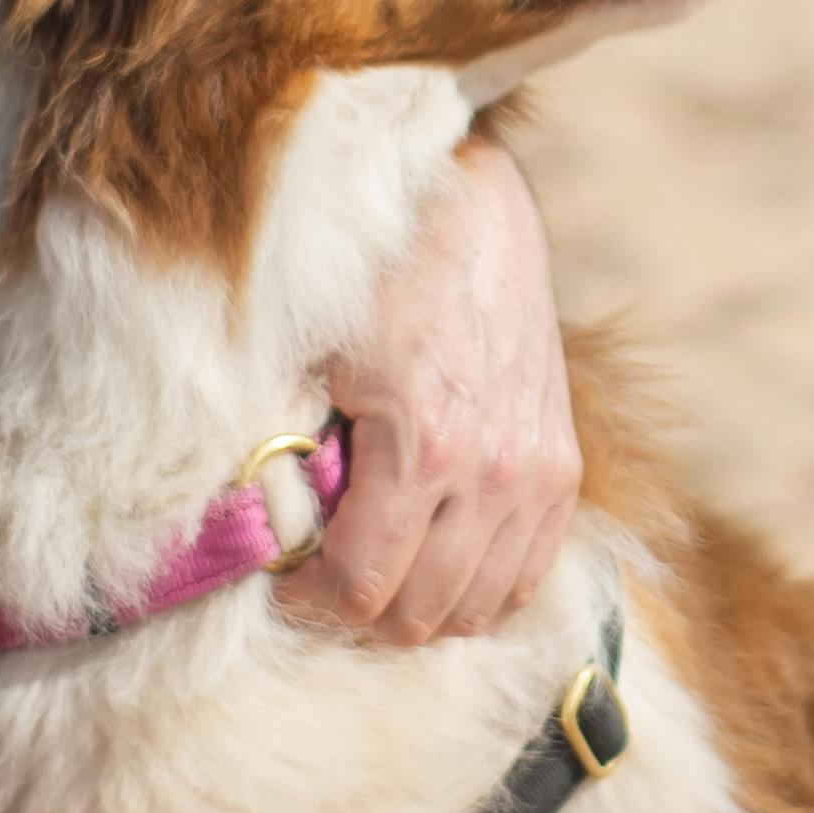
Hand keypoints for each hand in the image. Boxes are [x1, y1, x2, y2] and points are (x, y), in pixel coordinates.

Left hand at [292, 136, 578, 645]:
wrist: (462, 198)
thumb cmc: (370, 268)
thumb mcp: (309, 353)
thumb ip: (288, 450)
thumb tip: (252, 532)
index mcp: (426, 446)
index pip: (362, 588)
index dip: (309, 600)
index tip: (280, 578)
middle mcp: (496, 471)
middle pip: (421, 614)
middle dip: (358, 612)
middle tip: (318, 578)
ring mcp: (538, 470)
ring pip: (481, 606)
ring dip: (419, 606)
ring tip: (375, 570)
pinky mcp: (561, 460)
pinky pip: (529, 570)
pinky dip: (479, 586)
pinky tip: (435, 562)